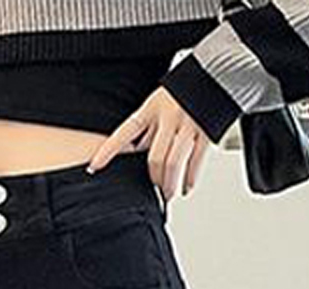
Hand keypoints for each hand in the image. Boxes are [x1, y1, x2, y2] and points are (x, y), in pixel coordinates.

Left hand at [87, 87, 211, 212]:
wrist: (214, 76)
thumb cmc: (183, 92)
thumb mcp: (158, 104)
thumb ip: (149, 128)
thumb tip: (138, 154)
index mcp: (151, 109)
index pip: (124, 133)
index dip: (108, 151)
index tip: (94, 167)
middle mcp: (168, 118)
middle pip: (154, 159)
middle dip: (154, 179)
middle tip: (155, 189)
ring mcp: (187, 126)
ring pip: (173, 164)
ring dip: (169, 185)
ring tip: (169, 194)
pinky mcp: (205, 134)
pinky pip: (195, 163)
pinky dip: (190, 179)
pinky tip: (186, 187)